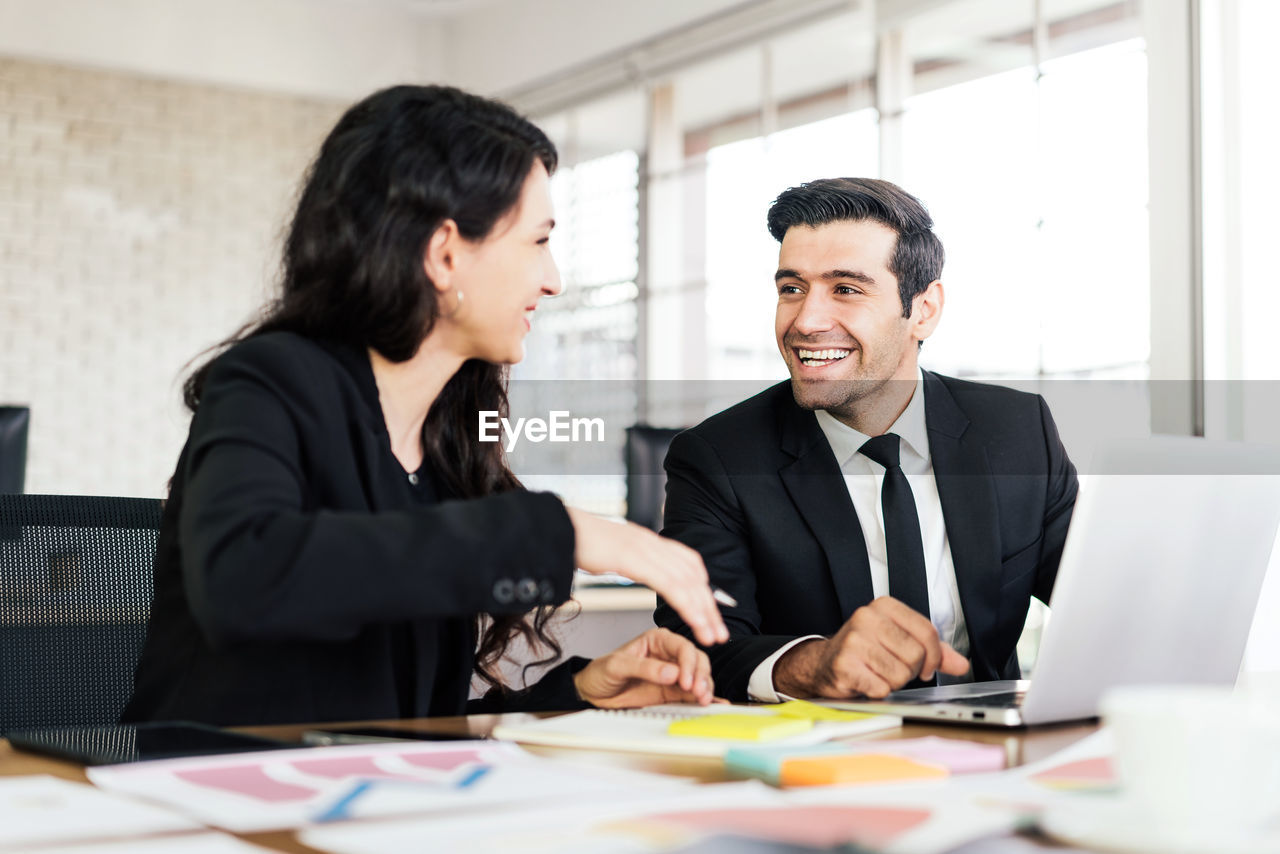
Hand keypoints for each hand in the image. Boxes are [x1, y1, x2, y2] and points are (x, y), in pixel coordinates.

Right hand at [566, 507, 727, 646]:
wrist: (556, 527)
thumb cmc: (579, 541)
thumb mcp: (614, 551)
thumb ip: (633, 560)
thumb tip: (642, 568)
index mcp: (649, 541)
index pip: (689, 564)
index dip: (704, 588)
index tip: (713, 612)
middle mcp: (652, 542)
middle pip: (693, 575)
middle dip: (709, 606)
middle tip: (720, 632)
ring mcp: (643, 548)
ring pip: (685, 582)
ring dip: (702, 611)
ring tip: (710, 636)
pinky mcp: (632, 558)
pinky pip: (668, 584)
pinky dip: (685, 604)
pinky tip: (693, 620)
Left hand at [573, 628, 714, 707]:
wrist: (592, 693)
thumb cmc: (601, 672)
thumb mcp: (618, 666)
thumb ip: (645, 668)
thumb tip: (671, 672)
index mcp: (657, 640)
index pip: (682, 647)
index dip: (688, 663)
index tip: (685, 680)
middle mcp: (668, 655)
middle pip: (696, 660)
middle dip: (701, 676)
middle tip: (699, 692)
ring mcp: (672, 673)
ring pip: (699, 676)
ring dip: (704, 687)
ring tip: (703, 699)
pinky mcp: (672, 691)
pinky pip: (692, 692)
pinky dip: (702, 696)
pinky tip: (708, 702)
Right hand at [773, 596, 969, 698]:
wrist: (824, 665)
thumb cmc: (864, 652)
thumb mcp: (898, 641)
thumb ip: (933, 651)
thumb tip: (960, 664)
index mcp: (883, 606)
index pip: (927, 632)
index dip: (934, 656)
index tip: (926, 666)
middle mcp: (866, 618)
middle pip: (915, 654)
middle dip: (910, 670)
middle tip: (892, 668)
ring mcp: (853, 641)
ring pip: (900, 674)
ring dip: (893, 682)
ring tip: (877, 673)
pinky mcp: (844, 665)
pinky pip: (881, 688)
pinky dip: (878, 691)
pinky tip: (866, 681)